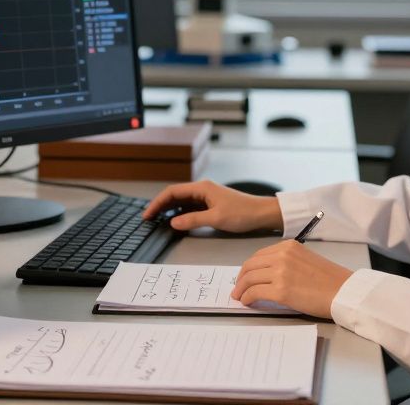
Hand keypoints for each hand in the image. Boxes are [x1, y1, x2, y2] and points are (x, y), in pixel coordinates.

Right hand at [142, 179, 282, 232]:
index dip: (157, 202)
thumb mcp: (216, 219)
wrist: (262, 213)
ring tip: (157, 220)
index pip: (172, 192)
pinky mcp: (211, 204)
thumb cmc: (243, 213)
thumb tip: (172, 222)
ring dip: (169, 209)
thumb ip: (192, 220)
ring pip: (182, 201)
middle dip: (160, 206)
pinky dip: (180, 213)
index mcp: (202, 188)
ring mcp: (206, 196)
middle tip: (148, 218)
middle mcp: (202, 189)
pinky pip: (190, 206)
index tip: (148, 214)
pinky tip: (175, 221)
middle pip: (175, 195)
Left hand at [231, 241, 353, 318]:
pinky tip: (248, 302)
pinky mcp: (280, 290)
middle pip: (250, 265)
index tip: (245, 277)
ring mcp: (280, 272)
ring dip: (241, 289)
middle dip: (241, 278)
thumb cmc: (329, 280)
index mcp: (288, 246)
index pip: (259, 256)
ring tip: (240, 297)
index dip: (248, 268)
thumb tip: (266, 275)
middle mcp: (282, 255)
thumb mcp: (305, 260)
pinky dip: (247, 298)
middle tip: (237, 288)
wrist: (343, 292)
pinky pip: (254, 292)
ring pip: (249, 278)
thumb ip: (286, 262)